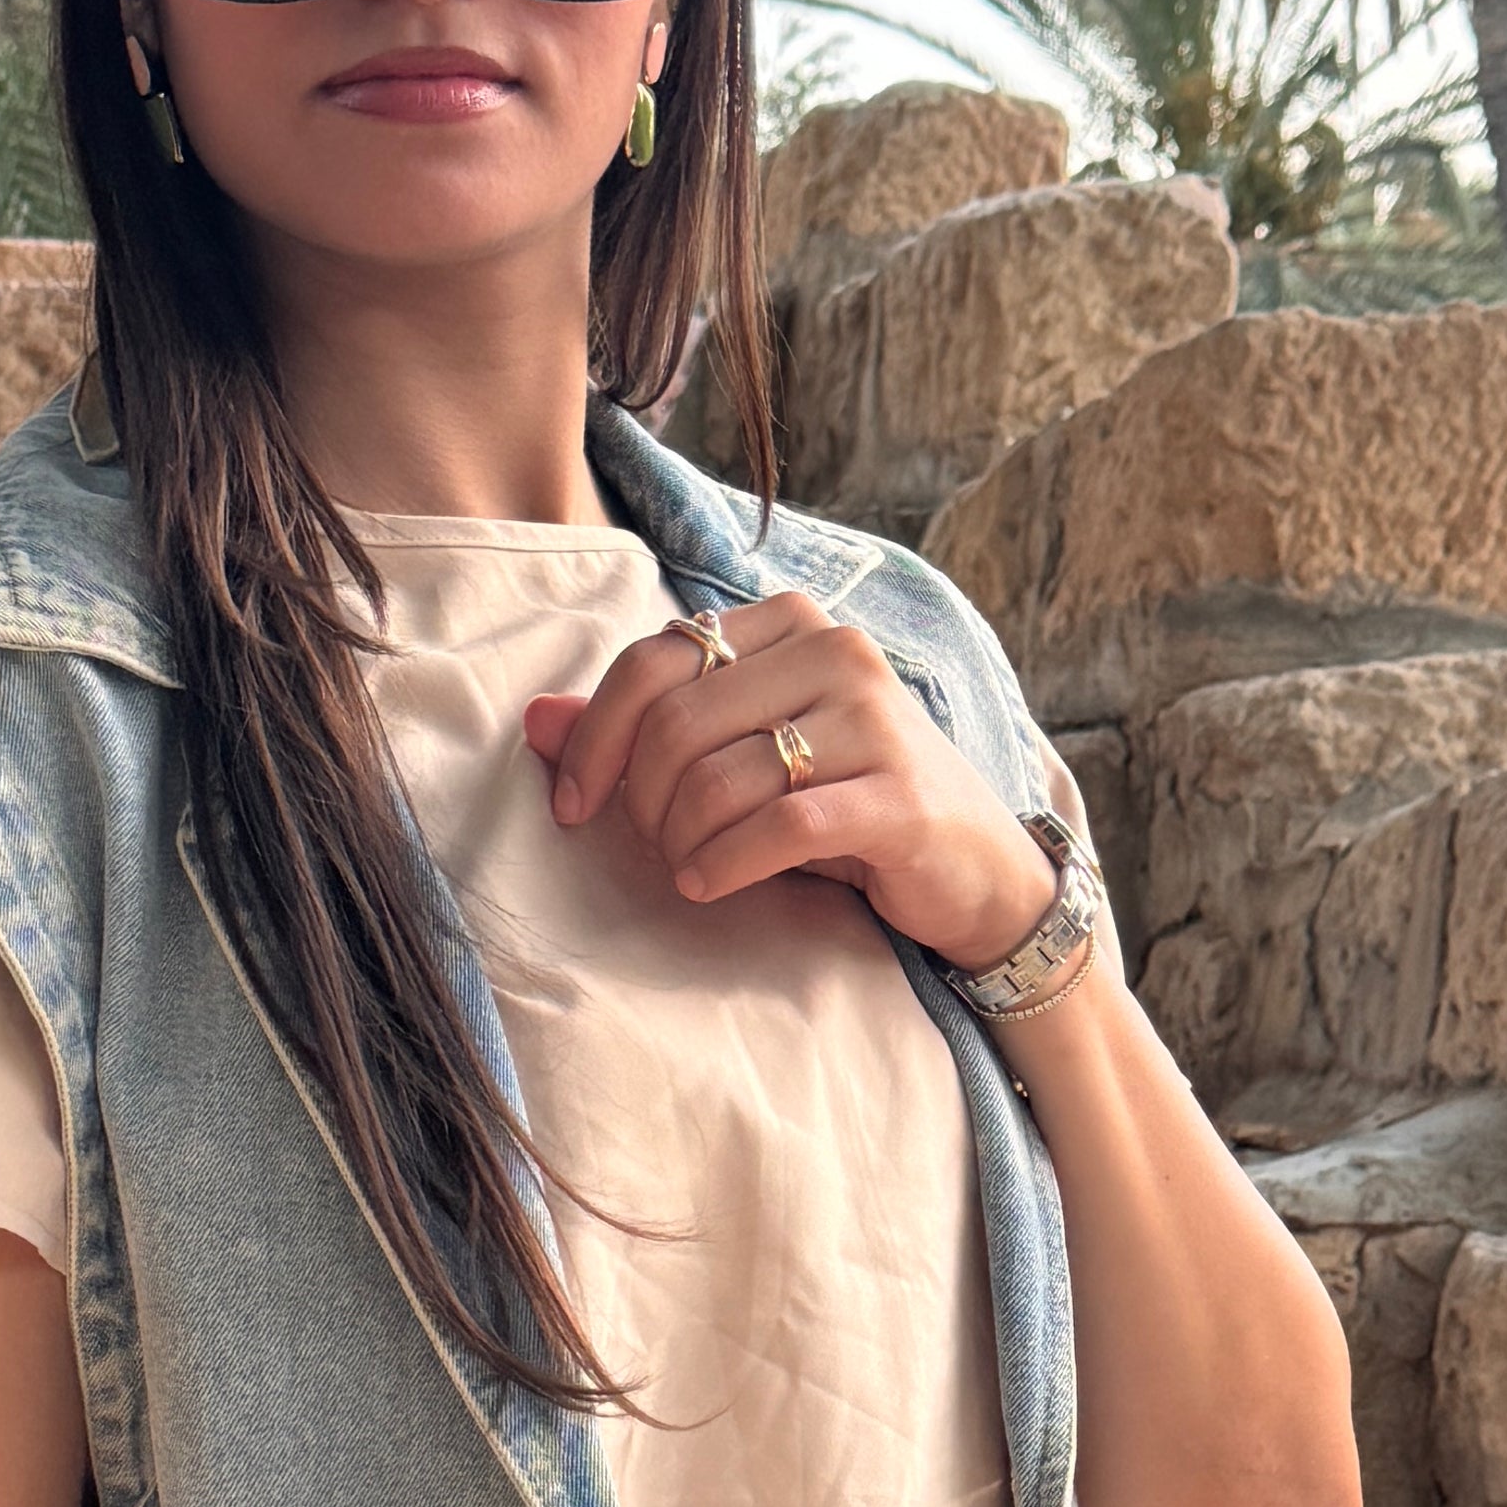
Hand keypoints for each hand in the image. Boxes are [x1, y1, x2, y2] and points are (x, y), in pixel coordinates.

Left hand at [525, 591, 1075, 982]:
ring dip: (681, 842)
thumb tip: (534, 720)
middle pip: (676, 724)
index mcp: (790, 623)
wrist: (971, 868)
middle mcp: (836, 650)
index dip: (594, 738)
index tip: (572, 805)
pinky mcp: (898, 795)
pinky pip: (777, 827)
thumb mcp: (743, 755)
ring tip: (690, 869)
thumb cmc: (844, 804)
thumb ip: (644, 730)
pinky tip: (710, 884)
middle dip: (642, 803)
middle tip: (655, 848)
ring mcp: (875, 719)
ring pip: (718, 778)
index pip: (653, 659)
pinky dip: (725, 864)